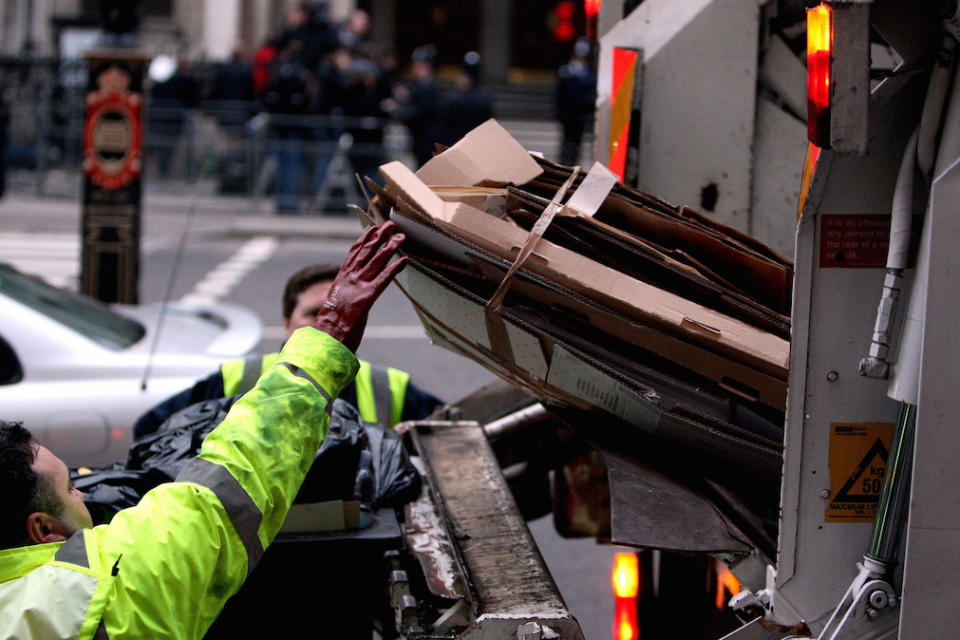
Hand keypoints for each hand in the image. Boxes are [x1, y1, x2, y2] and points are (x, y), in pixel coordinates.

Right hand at [313, 222, 406, 351]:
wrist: (325, 339)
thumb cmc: (331, 328)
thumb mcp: (337, 306)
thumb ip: (344, 296)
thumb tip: (348, 296)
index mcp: (340, 280)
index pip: (353, 254)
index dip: (364, 239)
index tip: (372, 228)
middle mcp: (348, 279)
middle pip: (366, 252)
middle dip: (379, 237)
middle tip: (390, 225)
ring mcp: (357, 287)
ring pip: (376, 262)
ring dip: (390, 247)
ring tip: (401, 237)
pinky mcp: (366, 298)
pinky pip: (383, 280)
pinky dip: (394, 268)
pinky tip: (404, 260)